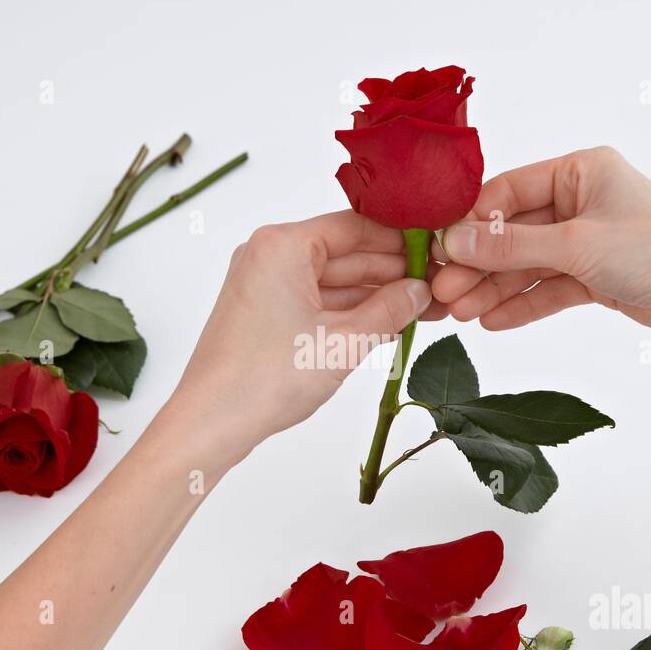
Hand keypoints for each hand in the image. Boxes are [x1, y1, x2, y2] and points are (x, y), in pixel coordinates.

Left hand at [168, 211, 437, 460]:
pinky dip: (350, 313)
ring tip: (425, 310)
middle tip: (439, 287)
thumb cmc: (265, 378)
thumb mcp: (343, 342)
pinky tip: (389, 324)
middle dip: (393, 274)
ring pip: (334, 281)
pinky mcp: (264, 314)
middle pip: (345, 253)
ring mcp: (265, 285)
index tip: (435, 252)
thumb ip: (388, 310)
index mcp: (282, 245)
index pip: (355, 227)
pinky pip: (317, 302)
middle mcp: (269, 256)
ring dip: (376, 297)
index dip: (400, 241)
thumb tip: (420, 291)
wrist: (211, 423)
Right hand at [430, 146, 650, 348]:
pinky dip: (523, 303)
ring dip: (494, 288)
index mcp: (581, 170)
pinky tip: (492, 321)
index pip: (508, 190)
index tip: (438, 250)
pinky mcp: (598, 275)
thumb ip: (509, 246)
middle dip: (479, 264)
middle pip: (514, 231)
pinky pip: (549, 287)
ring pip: (529, 264)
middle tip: (442, 292)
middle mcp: (583, 199)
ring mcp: (589, 239)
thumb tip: (451, 243)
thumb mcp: (574, 245)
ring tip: (461, 314)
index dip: (471, 222)